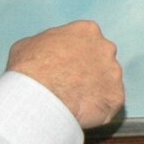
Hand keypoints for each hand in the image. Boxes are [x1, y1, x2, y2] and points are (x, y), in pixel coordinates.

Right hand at [5, 20, 124, 128]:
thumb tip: (44, 53)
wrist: (39, 96)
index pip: (88, 40)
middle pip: (102, 59)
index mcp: (86, 31)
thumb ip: (46, 46)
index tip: (67, 66)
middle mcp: (106, 48)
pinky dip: (98, 110)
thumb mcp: (27, 46)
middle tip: (72, 85)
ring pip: (108, 83)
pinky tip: (81, 113)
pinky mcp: (116, 97)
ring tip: (74, 101)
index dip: (77, 54)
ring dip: (95, 91)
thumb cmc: (29, 68)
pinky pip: (110, 104)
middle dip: (90, 71)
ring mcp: (114, 73)